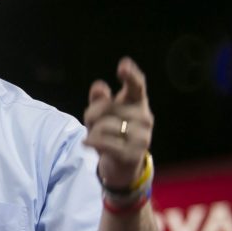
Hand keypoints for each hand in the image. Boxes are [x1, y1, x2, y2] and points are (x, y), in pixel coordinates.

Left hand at [83, 57, 153, 188]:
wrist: (122, 165)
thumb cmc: (111, 132)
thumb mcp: (101, 114)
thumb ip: (99, 99)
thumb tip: (100, 86)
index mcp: (137, 102)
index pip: (137, 85)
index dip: (130, 74)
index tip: (123, 65)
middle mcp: (144, 117)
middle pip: (106, 106)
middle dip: (92, 114)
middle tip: (93, 124)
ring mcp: (142, 137)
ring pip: (103, 126)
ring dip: (92, 131)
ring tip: (96, 137)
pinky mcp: (133, 154)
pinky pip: (104, 142)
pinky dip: (91, 142)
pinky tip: (87, 142)